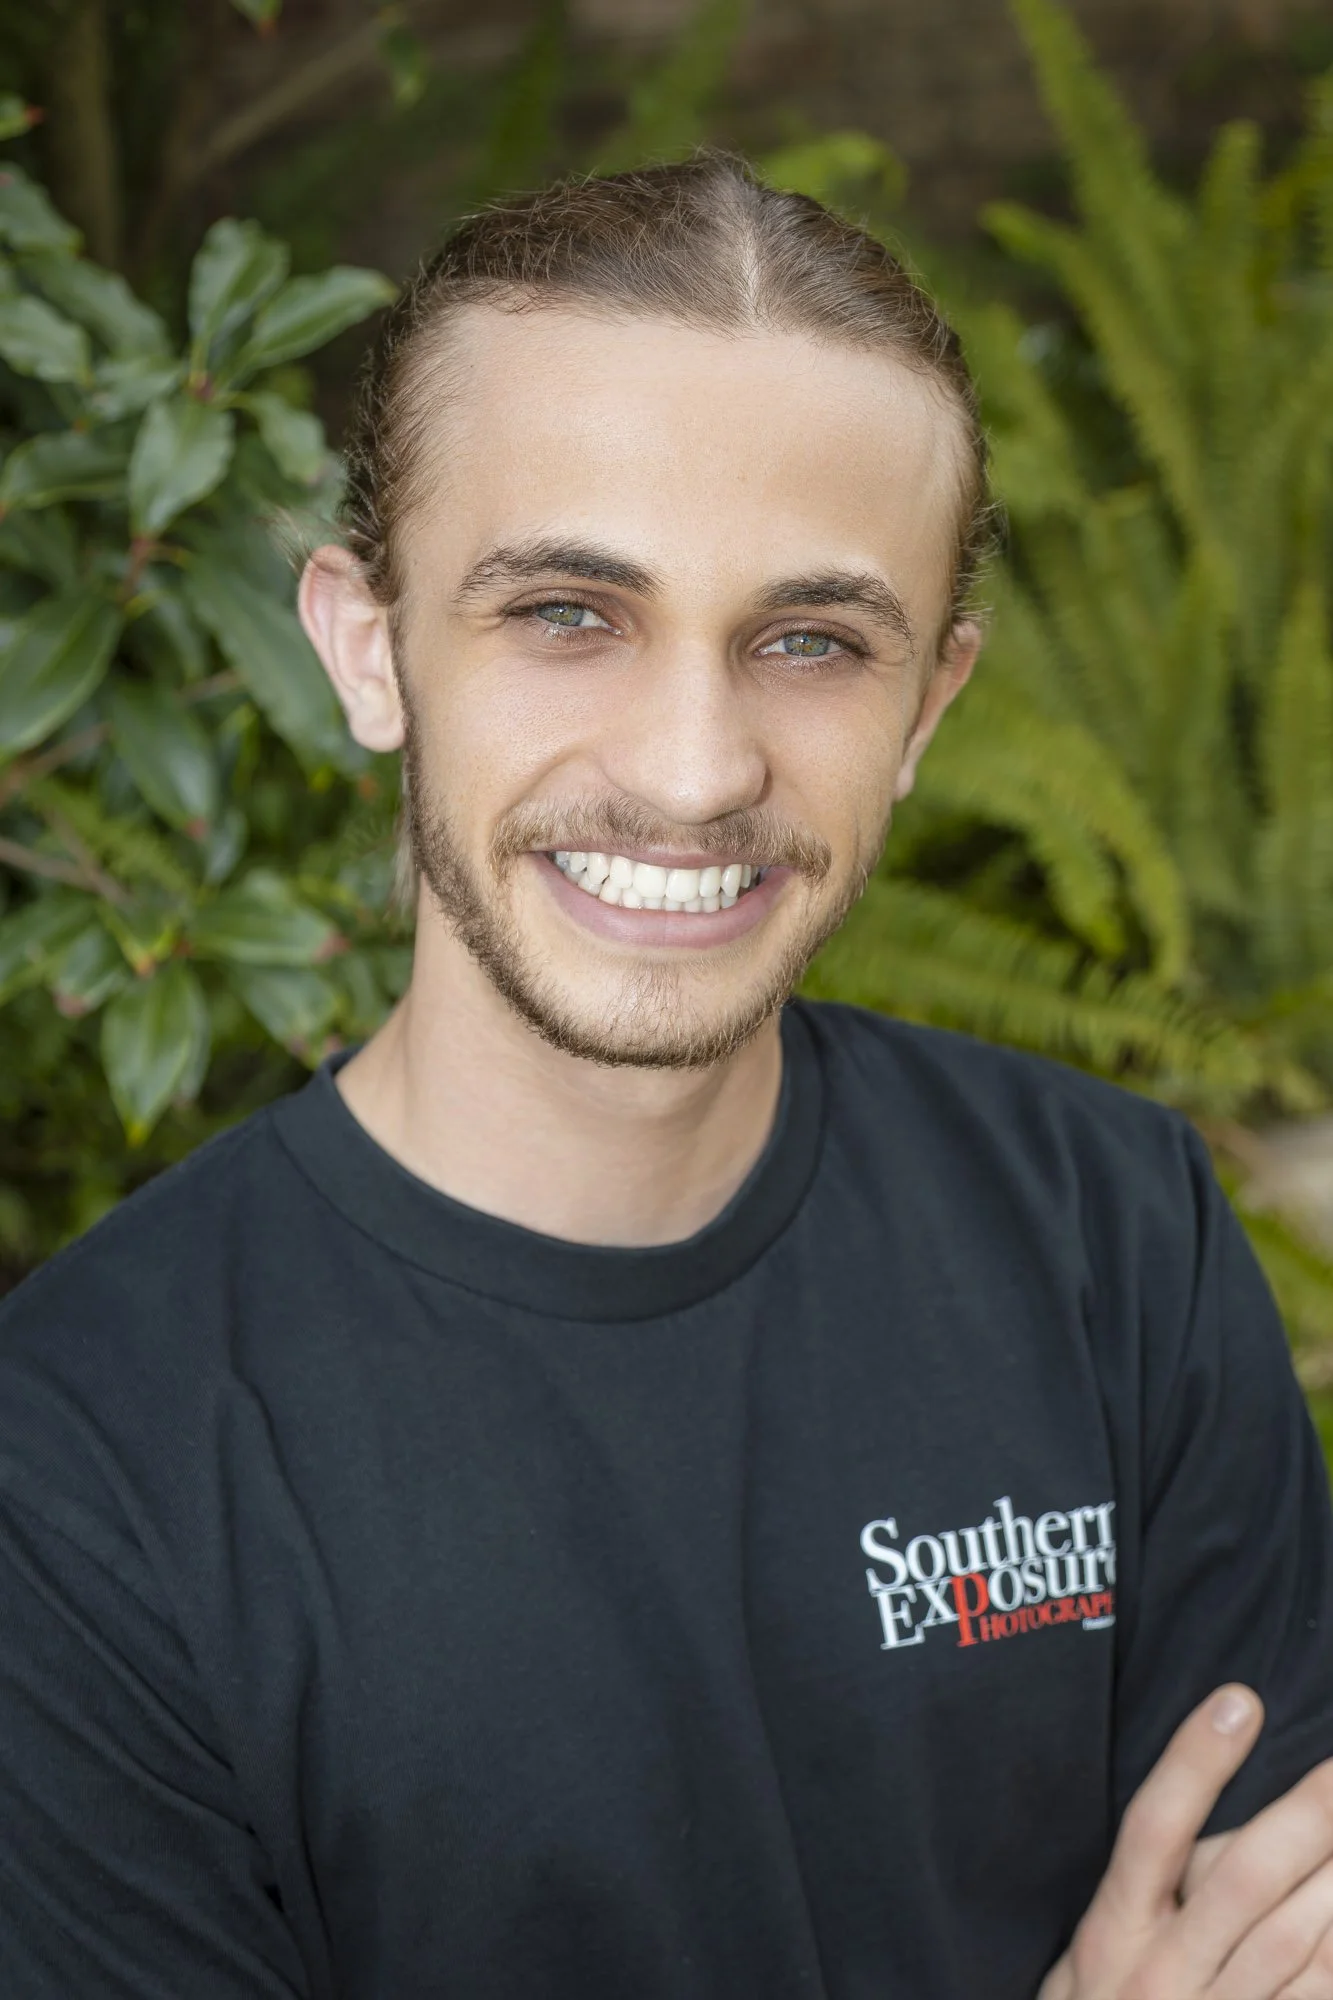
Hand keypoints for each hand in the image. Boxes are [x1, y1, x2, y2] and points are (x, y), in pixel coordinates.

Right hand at [1039, 1685, 1332, 1996]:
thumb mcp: (1081, 1961)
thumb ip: (1133, 1896)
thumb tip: (1195, 1819)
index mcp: (1112, 1933)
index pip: (1154, 1828)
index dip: (1196, 1762)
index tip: (1240, 1700)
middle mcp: (1164, 1975)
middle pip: (1245, 1878)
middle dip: (1307, 1814)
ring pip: (1295, 1939)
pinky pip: (1319, 1996)